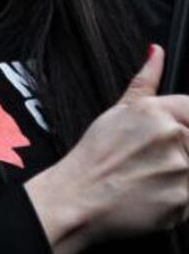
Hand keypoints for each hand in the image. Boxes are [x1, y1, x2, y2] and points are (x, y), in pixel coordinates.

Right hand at [26, 46, 188, 253]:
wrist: (75, 200)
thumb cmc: (93, 158)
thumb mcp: (115, 112)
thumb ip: (145, 82)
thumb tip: (156, 52)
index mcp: (156, 112)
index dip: (182, 126)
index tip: (169, 140)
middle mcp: (172, 136)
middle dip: (178, 154)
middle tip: (150, 165)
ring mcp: (180, 169)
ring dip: (178, 178)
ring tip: (149, 182)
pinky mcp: (183, 201)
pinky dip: (176, 201)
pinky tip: (152, 198)